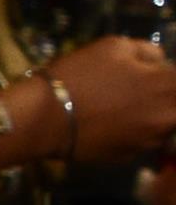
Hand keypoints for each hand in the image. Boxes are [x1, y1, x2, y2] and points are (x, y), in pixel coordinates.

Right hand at [47, 36, 175, 162]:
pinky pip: (138, 141)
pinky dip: (129, 133)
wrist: (41, 119)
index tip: (150, 73)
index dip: (164, 75)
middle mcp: (168, 117)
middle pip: (174, 107)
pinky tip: (107, 126)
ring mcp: (149, 141)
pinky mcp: (129, 157)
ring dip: (149, 117)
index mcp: (168, 86)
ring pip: (160, 126)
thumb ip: (146, 51)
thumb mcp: (113, 46)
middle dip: (162, 97)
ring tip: (120, 109)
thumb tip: (157, 61)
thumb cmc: (78, 76)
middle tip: (136, 91)